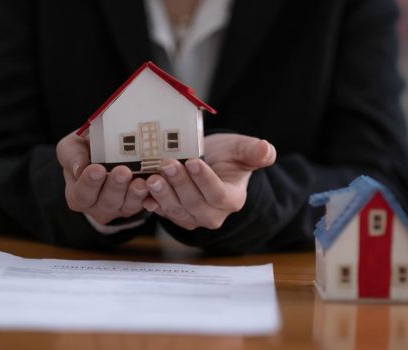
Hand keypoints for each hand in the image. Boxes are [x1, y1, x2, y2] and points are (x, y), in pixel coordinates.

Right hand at [56, 132, 148, 224]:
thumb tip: (79, 168)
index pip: (81, 194)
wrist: (109, 149)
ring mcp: (120, 208)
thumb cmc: (87, 149)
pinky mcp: (138, 204)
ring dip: (135, 194)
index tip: (97, 168)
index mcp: (78, 195)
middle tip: (123, 171)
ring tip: (141, 181)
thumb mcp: (72, 147)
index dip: (89, 183)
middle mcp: (97, 206)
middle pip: (106, 202)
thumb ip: (72, 155)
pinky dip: (151, 198)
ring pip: (127, 206)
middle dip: (116, 187)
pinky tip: (156, 191)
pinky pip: (146, 204)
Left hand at [142, 133, 276, 229]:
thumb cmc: (225, 157)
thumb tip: (266, 150)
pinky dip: (150, 202)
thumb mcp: (240, 150)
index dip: (206, 181)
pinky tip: (141, 190)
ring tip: (152, 177)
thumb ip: (254, 152)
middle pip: (195, 204)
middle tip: (167, 164)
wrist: (207, 163)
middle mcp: (212, 214)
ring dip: (163, 195)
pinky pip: (161, 212)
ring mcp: (191, 217)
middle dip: (180, 185)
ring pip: (176, 211)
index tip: (193, 162)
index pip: (219, 195)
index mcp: (232, 199)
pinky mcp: (173, 215)